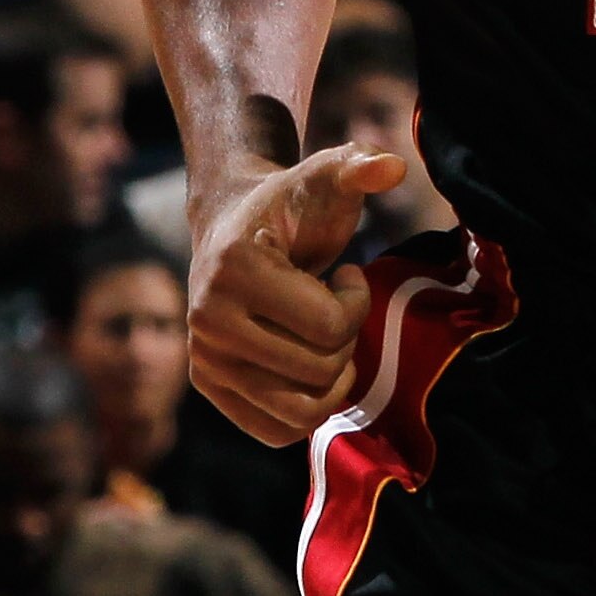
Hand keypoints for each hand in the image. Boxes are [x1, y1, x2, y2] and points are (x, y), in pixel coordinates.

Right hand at [187, 144, 403, 445]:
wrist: (236, 226)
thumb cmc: (292, 204)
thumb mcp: (327, 176)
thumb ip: (358, 165)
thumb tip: (392, 167)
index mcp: (234, 269)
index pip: (329, 327)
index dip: (357, 303)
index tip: (346, 274)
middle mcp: (206, 320)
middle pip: (317, 371)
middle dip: (346, 339)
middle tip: (335, 305)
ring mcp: (203, 358)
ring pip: (298, 411)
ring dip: (330, 379)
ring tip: (325, 337)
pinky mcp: (208, 386)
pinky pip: (275, 430)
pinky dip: (307, 407)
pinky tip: (308, 362)